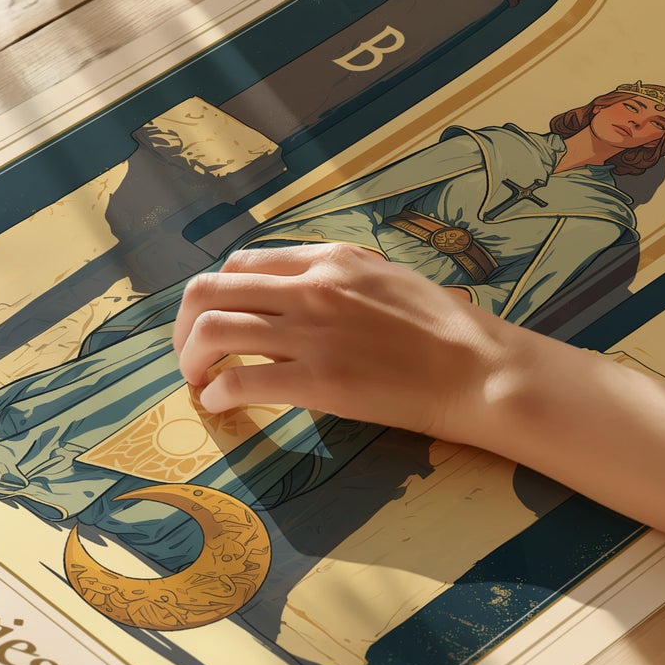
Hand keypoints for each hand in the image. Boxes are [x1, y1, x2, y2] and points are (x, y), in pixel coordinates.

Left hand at [172, 243, 512, 440]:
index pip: (242, 262)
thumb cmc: (443, 329)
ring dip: (191, 359)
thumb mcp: (385, 279)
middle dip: (185, 325)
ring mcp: (311, 332)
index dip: (217, 294)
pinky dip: (217, 393)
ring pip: (212, 330)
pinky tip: (222, 405)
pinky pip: (239, 380)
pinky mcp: (317, 380)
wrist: (479, 368)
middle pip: (211, 290)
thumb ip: (337, 280)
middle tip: (190, 354)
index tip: (215, 321)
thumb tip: (297, 296)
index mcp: (328, 259)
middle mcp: (311, 286)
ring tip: (198, 382)